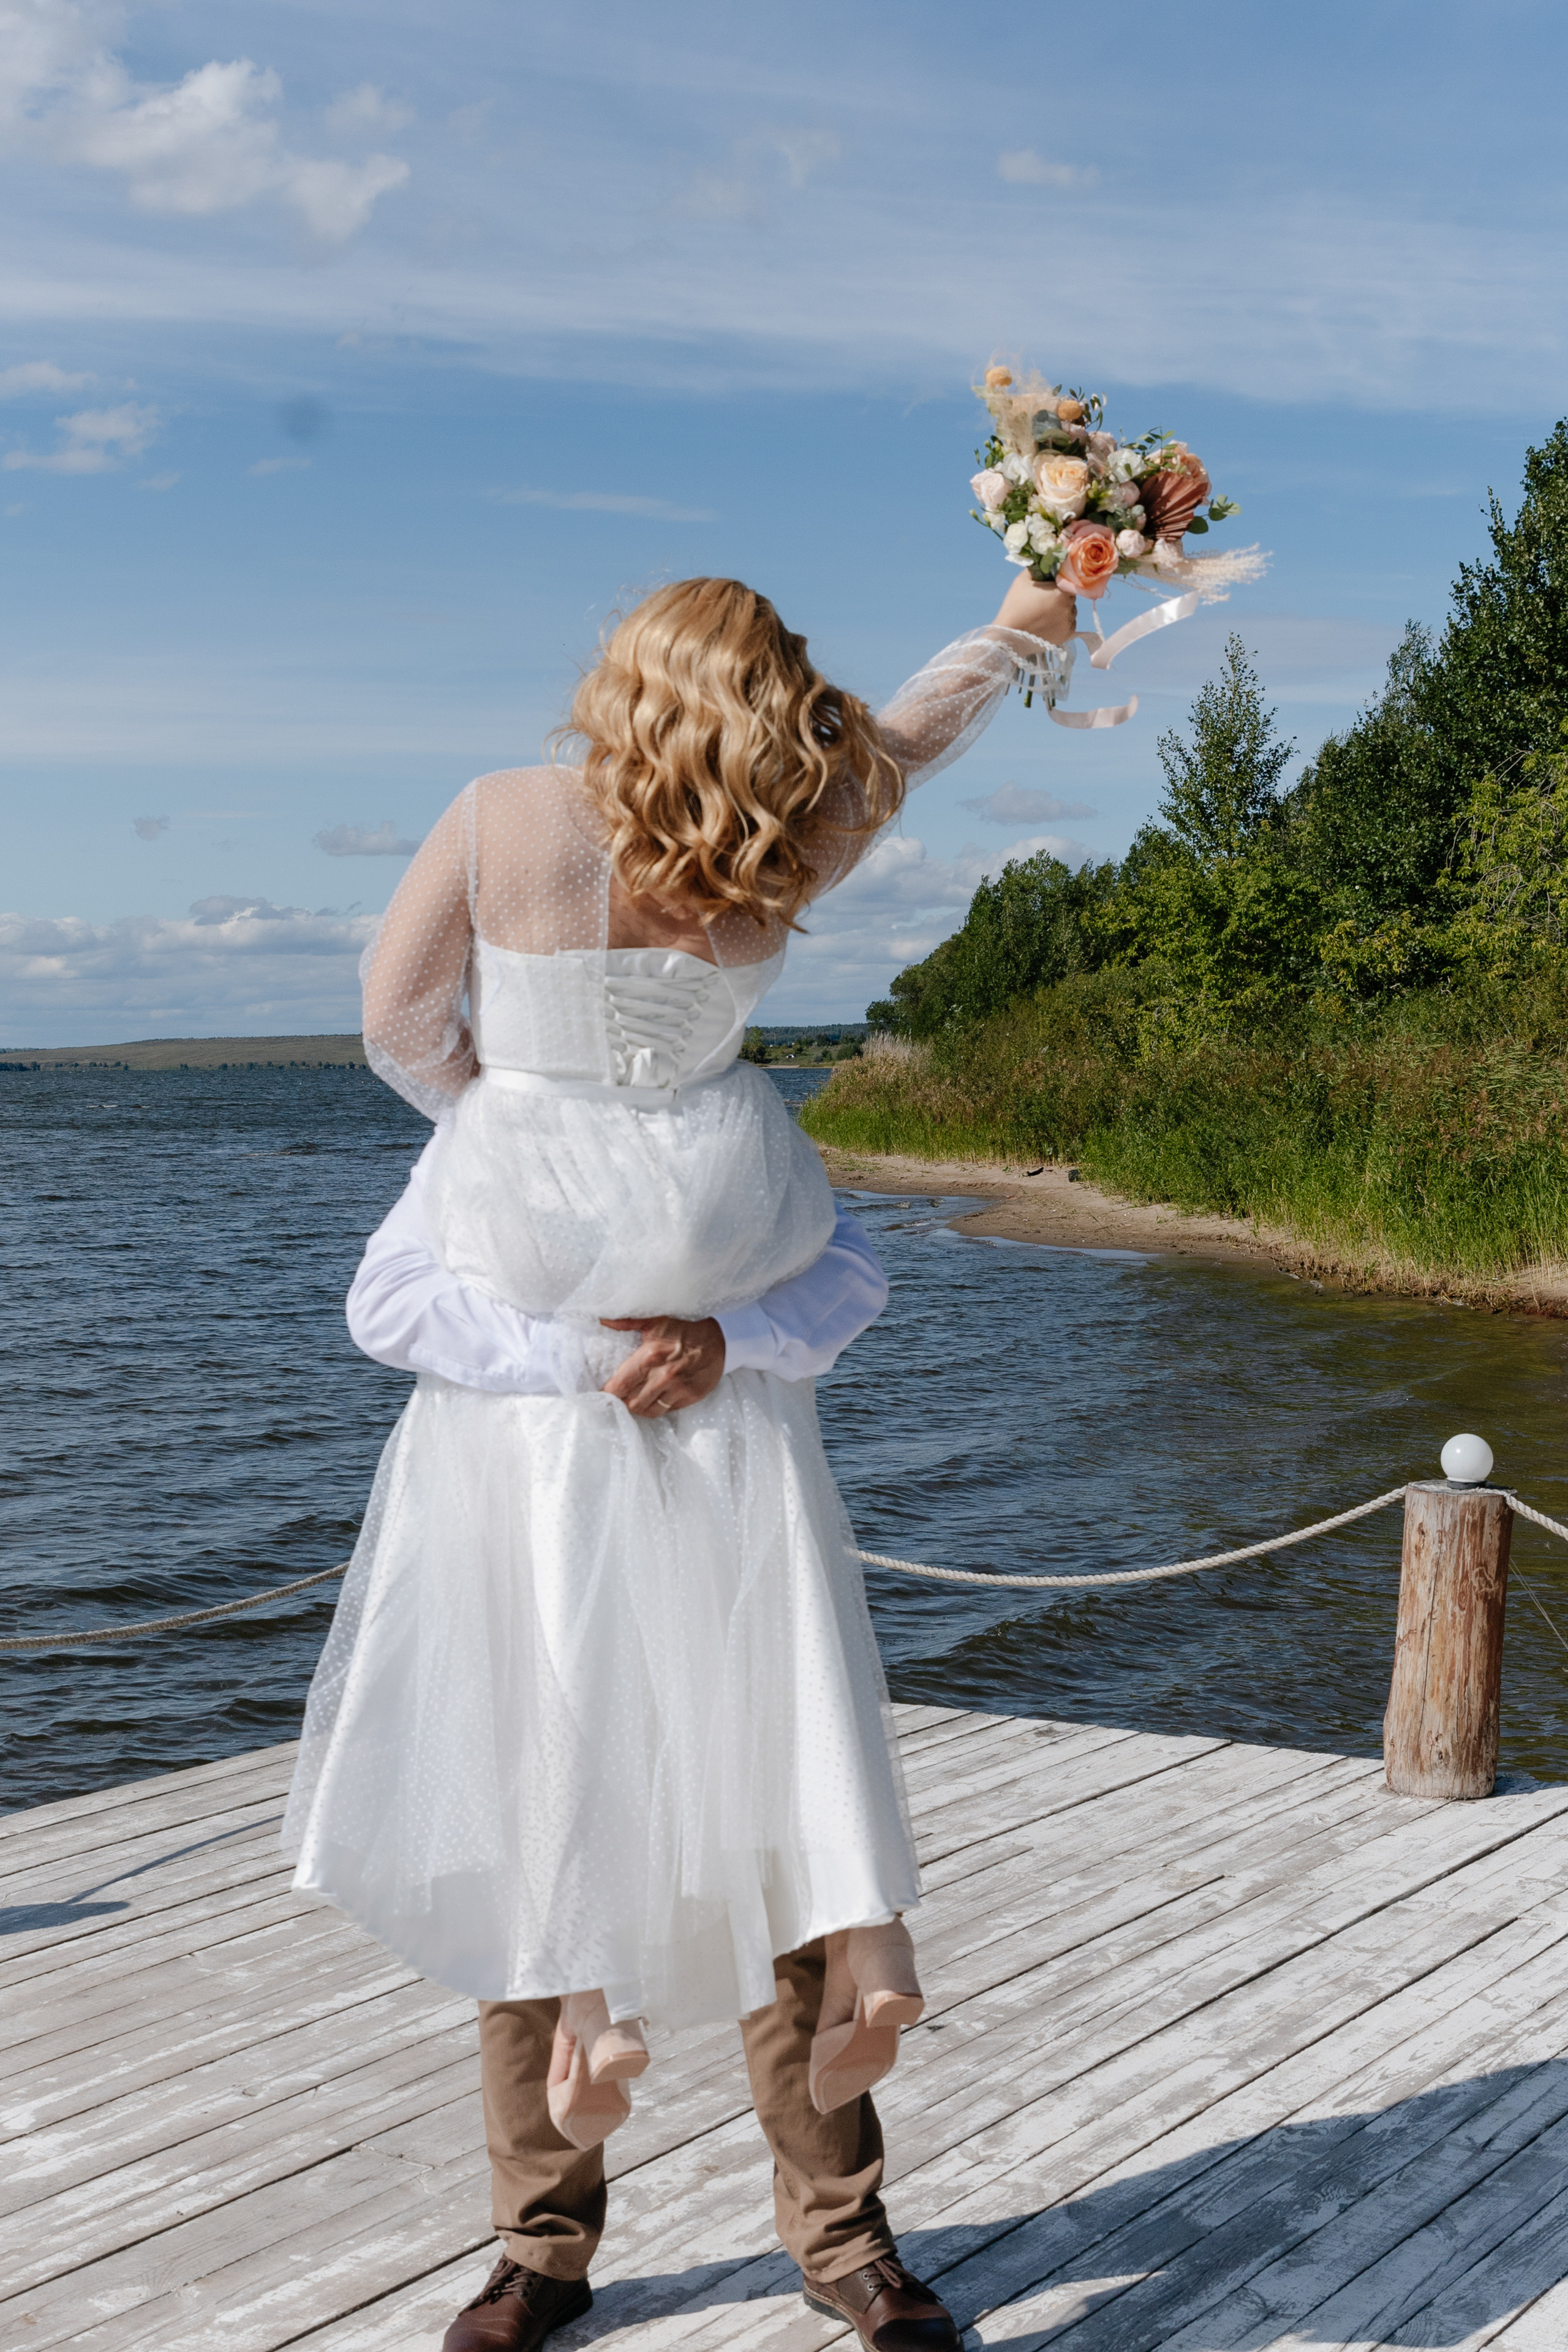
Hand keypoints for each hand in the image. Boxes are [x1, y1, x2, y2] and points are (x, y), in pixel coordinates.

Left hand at [600, 1314, 725, 1416]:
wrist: (721, 1339)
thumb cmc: (685, 1328)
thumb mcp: (656, 1320)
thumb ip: (627, 1321)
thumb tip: (602, 1319)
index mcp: (650, 1356)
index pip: (618, 1385)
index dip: (606, 1392)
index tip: (601, 1390)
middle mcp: (663, 1376)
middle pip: (629, 1402)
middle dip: (620, 1400)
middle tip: (616, 1396)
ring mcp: (677, 1390)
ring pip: (645, 1410)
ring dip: (636, 1406)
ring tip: (632, 1398)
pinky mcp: (689, 1398)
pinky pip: (664, 1410)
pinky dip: (655, 1406)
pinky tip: (652, 1398)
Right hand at [992, 571, 1077, 645]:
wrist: (1010, 635)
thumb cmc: (1015, 605)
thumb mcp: (1023, 579)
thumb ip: (1038, 567)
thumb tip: (1045, 560)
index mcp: (1061, 591)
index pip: (1069, 580)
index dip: (1060, 582)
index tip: (1050, 585)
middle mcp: (1069, 607)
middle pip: (1071, 596)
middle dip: (1061, 595)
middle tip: (1045, 599)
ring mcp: (1069, 622)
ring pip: (1071, 610)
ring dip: (1062, 609)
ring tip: (1045, 613)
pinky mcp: (1066, 635)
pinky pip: (1070, 624)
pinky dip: (1062, 622)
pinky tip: (1048, 622)